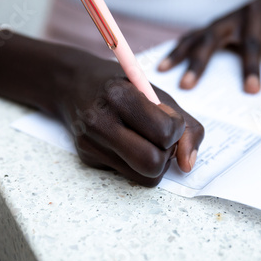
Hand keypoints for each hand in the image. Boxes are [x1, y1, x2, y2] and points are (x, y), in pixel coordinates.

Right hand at [57, 57, 203, 186]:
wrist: (72, 83)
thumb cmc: (121, 85)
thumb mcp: (156, 91)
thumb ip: (185, 125)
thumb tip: (188, 165)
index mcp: (120, 95)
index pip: (164, 132)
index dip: (176, 129)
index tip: (168, 118)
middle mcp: (100, 121)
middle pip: (152, 163)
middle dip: (166, 155)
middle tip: (161, 138)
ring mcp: (90, 142)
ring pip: (143, 177)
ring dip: (155, 163)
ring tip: (146, 141)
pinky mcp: (87, 157)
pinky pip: (128, 175)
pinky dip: (136, 163)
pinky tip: (127, 143)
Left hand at [158, 0, 260, 92]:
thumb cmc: (252, 24)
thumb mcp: (232, 33)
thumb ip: (218, 51)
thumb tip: (200, 82)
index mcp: (216, 27)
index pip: (191, 40)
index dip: (175, 54)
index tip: (160, 70)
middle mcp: (230, 20)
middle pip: (210, 42)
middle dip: (197, 64)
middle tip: (185, 85)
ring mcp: (253, 18)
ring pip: (250, 45)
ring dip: (250, 68)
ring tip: (251, 90)